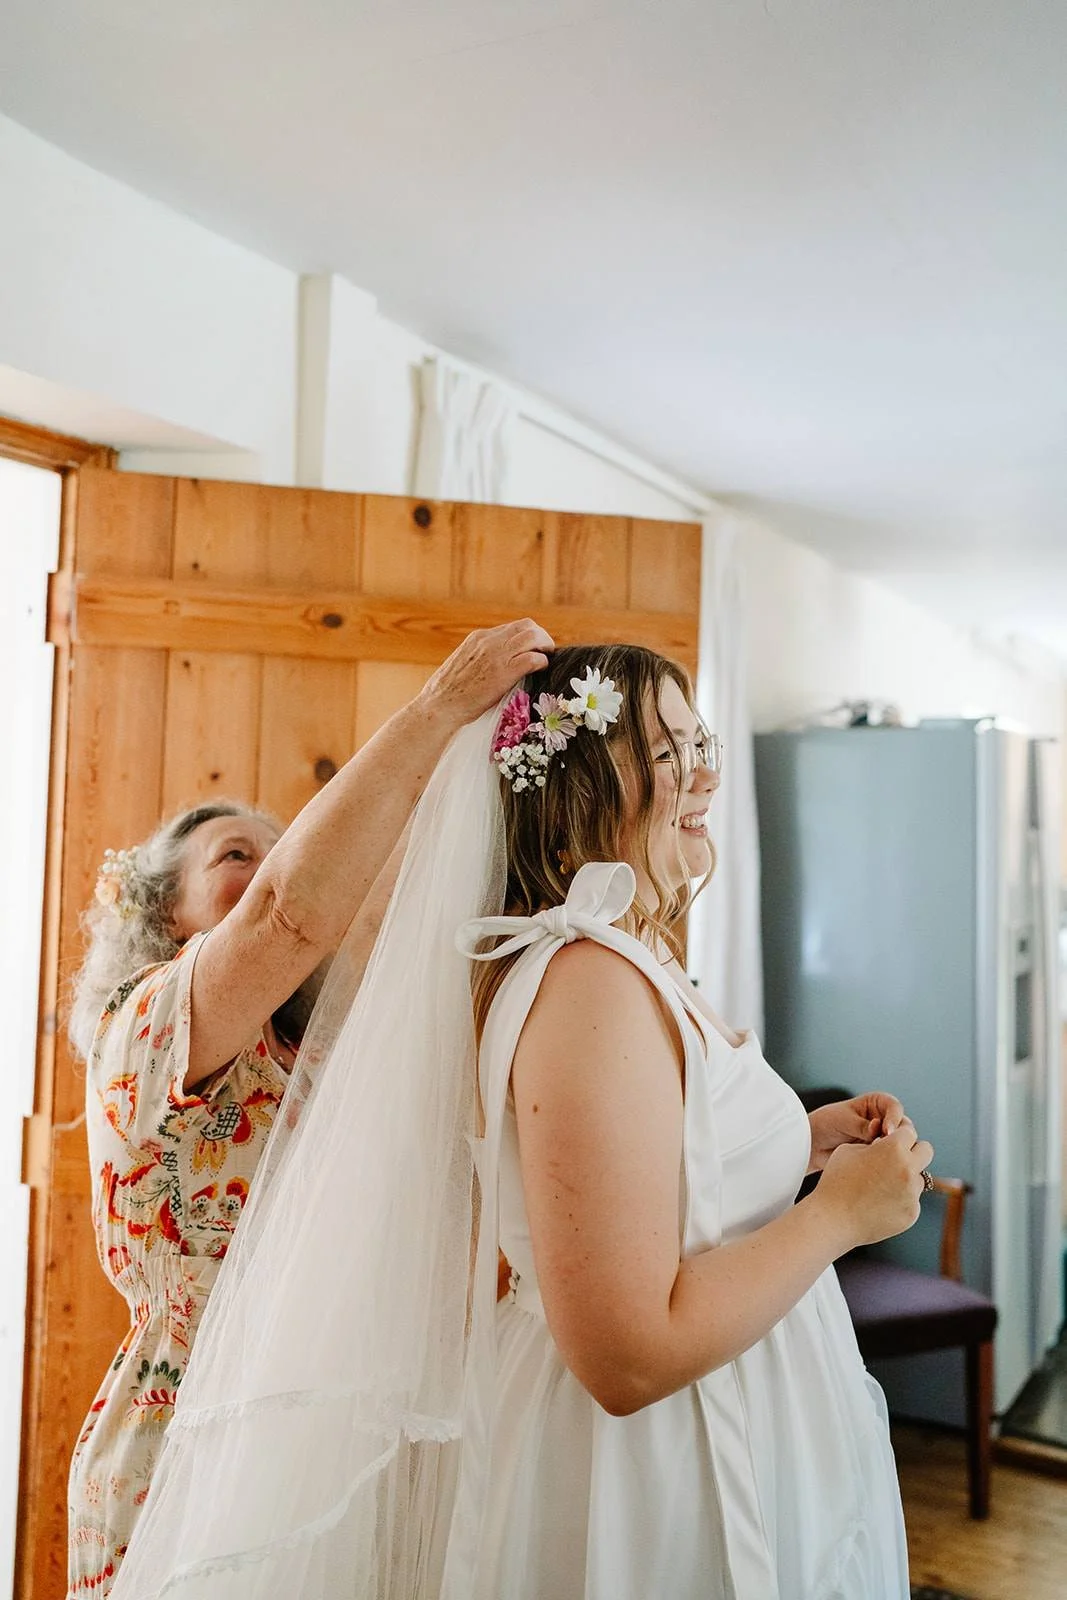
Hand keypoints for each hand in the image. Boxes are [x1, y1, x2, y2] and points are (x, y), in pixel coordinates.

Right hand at [419, 618, 553, 725]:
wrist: (439, 706)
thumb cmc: (448, 693)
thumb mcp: (463, 664)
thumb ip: (480, 658)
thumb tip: (495, 665)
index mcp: (478, 638)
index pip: (513, 627)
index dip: (528, 636)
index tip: (534, 648)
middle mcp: (489, 641)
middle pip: (527, 626)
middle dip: (541, 637)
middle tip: (546, 651)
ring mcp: (497, 655)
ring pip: (533, 637)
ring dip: (546, 646)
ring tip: (547, 658)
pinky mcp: (504, 672)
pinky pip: (533, 659)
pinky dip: (542, 662)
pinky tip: (541, 670)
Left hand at [807, 1092, 910, 1171]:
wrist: (813, 1143)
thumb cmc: (824, 1124)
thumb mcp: (843, 1120)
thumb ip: (862, 1125)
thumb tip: (877, 1127)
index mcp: (875, 1103)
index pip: (894, 1107)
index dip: (894, 1118)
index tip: (887, 1131)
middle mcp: (882, 1118)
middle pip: (903, 1126)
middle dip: (897, 1136)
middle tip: (885, 1146)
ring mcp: (882, 1137)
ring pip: (900, 1143)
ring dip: (893, 1150)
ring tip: (878, 1156)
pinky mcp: (880, 1153)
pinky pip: (891, 1157)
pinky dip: (887, 1160)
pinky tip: (877, 1165)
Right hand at [814, 1125, 934, 1252]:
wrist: (833, 1219)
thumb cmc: (836, 1180)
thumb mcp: (849, 1150)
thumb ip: (873, 1144)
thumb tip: (885, 1144)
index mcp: (893, 1148)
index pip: (909, 1132)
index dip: (898, 1136)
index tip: (890, 1142)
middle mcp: (908, 1169)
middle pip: (926, 1150)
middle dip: (913, 1151)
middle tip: (896, 1159)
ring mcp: (912, 1194)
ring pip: (919, 1178)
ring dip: (906, 1178)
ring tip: (881, 1186)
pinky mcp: (912, 1214)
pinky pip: (912, 1201)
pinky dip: (900, 1200)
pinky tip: (879, 1204)